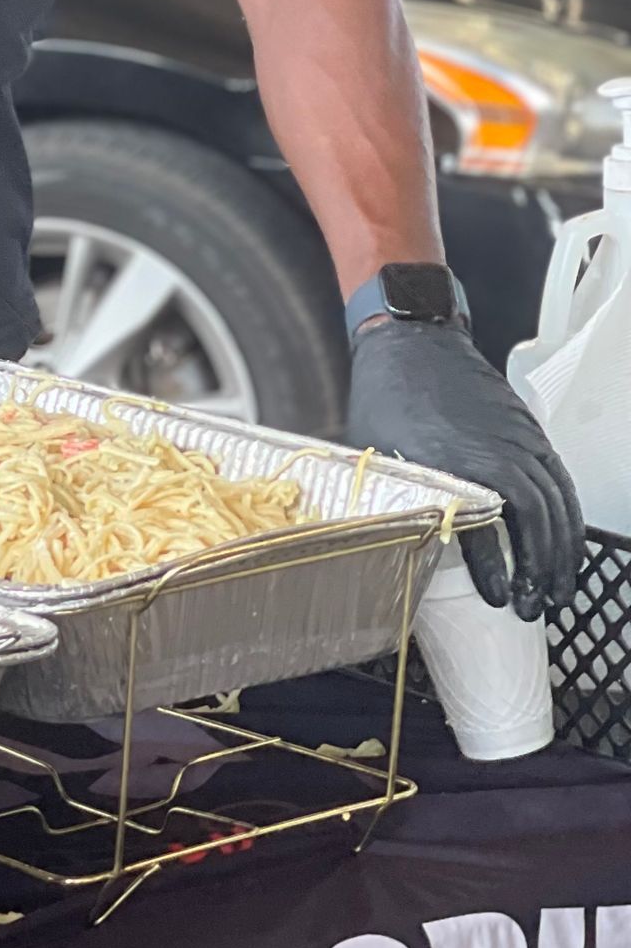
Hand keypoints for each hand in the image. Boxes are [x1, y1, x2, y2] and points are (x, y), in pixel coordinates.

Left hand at [347, 319, 584, 618]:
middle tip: (532, 606)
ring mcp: (520, 438)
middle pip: (535, 518)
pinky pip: (561, 480)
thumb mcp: (377, 453)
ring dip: (561, 551)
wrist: (411, 341)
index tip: (499, 597)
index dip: (494, 566)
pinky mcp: (530, 431)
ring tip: (556, 590)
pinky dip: (570, 517)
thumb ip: (391, 499)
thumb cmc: (387, 397)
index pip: (485, 523)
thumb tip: (389, 549)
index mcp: (451, 458)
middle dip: (540, 569)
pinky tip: (566, 544)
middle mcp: (496, 448)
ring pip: (556, 502)